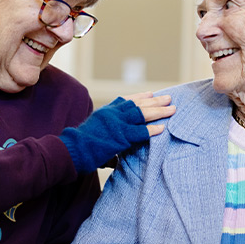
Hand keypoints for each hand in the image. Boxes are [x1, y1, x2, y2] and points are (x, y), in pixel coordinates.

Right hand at [59, 92, 174, 173]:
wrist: (72, 150)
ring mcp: (117, 123)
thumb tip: (114, 148)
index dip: (140, 97)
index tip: (151, 94)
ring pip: (142, 114)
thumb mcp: (93, 132)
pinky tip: (162, 128)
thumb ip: (106, 134)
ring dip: (159, 111)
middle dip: (154, 101)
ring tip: (172, 109)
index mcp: (105, 111)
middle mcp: (112, 113)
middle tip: (168, 99)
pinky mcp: (120, 136)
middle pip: (137, 104)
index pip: (125, 100)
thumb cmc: (79, 146)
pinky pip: (141, 131)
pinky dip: (152, 129)